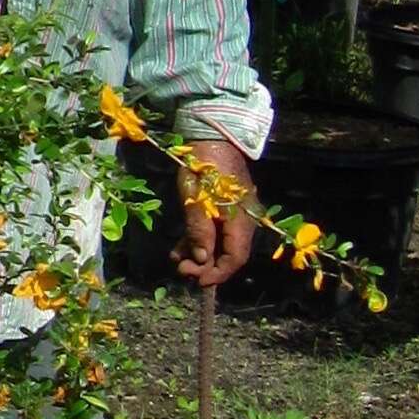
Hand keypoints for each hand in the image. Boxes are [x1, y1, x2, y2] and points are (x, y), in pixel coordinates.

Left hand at [172, 142, 256, 288]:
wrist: (211, 137)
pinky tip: (179, 249)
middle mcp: (241, 222)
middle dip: (205, 267)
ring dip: (198, 256)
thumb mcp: (196, 199)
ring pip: (217, 245)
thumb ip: (199, 230)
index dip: (218, 273)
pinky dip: (197, 242)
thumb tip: (202, 259)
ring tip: (176, 261)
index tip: (197, 281)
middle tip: (181, 270)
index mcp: (241, 220)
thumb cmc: (203, 165)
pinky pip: (211, 233)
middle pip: (227, 255)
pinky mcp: (220, 210)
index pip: (235, 258)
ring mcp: (231, 216)